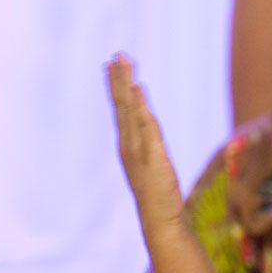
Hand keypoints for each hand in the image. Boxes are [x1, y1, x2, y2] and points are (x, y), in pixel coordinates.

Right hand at [106, 54, 184, 233]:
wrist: (159, 218)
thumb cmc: (157, 194)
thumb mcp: (151, 165)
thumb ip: (148, 148)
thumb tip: (149, 136)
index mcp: (128, 143)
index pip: (121, 109)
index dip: (116, 86)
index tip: (112, 63)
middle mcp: (128, 142)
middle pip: (121, 104)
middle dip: (117, 78)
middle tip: (116, 53)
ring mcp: (138, 148)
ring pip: (130, 109)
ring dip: (126, 84)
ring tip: (123, 61)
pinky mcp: (151, 154)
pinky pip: (145, 124)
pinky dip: (140, 105)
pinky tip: (137, 88)